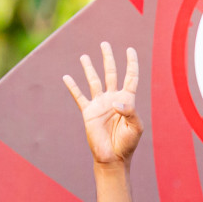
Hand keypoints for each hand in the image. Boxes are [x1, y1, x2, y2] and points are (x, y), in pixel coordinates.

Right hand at [63, 43, 142, 165]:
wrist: (112, 157)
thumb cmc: (127, 144)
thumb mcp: (135, 128)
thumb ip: (130, 112)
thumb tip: (116, 101)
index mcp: (127, 100)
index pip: (130, 77)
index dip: (131, 63)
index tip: (130, 49)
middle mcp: (113, 99)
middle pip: (111, 73)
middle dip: (108, 58)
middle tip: (104, 44)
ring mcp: (100, 104)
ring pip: (94, 81)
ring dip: (89, 68)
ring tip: (84, 56)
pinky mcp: (88, 112)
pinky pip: (79, 97)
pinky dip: (73, 87)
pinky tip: (67, 77)